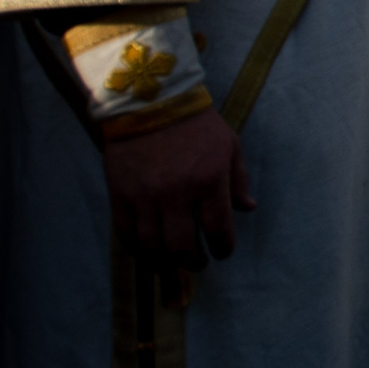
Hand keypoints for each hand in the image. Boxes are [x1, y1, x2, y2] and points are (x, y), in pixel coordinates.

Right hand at [105, 109, 253, 267]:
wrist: (151, 103)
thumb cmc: (197, 124)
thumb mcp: (229, 145)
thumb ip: (238, 179)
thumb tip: (248, 208)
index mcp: (209, 180)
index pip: (217, 229)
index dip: (222, 248)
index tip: (222, 252)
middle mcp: (177, 193)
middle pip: (181, 246)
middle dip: (192, 262)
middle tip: (198, 263)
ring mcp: (146, 197)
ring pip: (152, 246)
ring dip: (164, 262)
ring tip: (173, 264)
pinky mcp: (120, 196)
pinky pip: (126, 235)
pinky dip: (137, 250)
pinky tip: (148, 252)